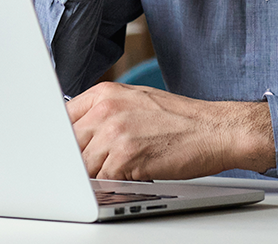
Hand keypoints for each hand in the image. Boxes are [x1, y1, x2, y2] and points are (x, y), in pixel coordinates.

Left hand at [66, 81, 274, 180]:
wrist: (215, 130)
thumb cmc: (180, 119)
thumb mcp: (135, 101)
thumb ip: (104, 112)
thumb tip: (77, 132)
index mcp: (104, 93)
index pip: (62, 119)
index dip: (62, 140)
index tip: (64, 152)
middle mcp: (105, 110)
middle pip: (69, 145)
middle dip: (78, 160)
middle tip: (98, 165)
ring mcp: (114, 133)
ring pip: (82, 166)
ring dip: (97, 174)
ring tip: (121, 169)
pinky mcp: (125, 157)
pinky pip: (102, 180)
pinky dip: (112, 185)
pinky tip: (131, 176)